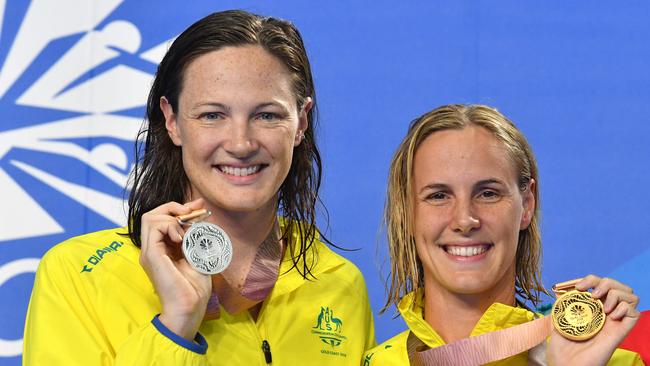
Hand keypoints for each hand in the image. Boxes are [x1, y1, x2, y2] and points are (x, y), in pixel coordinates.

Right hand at [140, 198, 211, 340]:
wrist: (189, 307)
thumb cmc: (195, 288)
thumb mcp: (197, 255)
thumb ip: (195, 236)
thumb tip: (200, 215)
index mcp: (161, 249)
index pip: (161, 219)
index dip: (179, 208)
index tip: (199, 206)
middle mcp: (152, 249)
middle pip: (151, 214)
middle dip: (173, 207)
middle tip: (193, 211)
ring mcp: (149, 252)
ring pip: (149, 217)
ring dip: (172, 217)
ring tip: (186, 232)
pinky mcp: (151, 255)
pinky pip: (153, 227)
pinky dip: (170, 226)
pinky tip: (182, 238)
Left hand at [547, 274, 639, 365]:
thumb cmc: (562, 349)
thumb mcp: (558, 322)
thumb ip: (561, 307)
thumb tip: (559, 290)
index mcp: (592, 309)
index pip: (599, 285)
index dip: (590, 280)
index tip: (576, 287)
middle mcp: (606, 313)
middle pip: (617, 285)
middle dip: (604, 282)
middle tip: (590, 293)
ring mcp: (615, 321)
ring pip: (629, 294)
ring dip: (615, 293)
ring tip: (602, 307)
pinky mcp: (623, 331)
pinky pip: (634, 312)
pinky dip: (624, 308)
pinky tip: (611, 316)